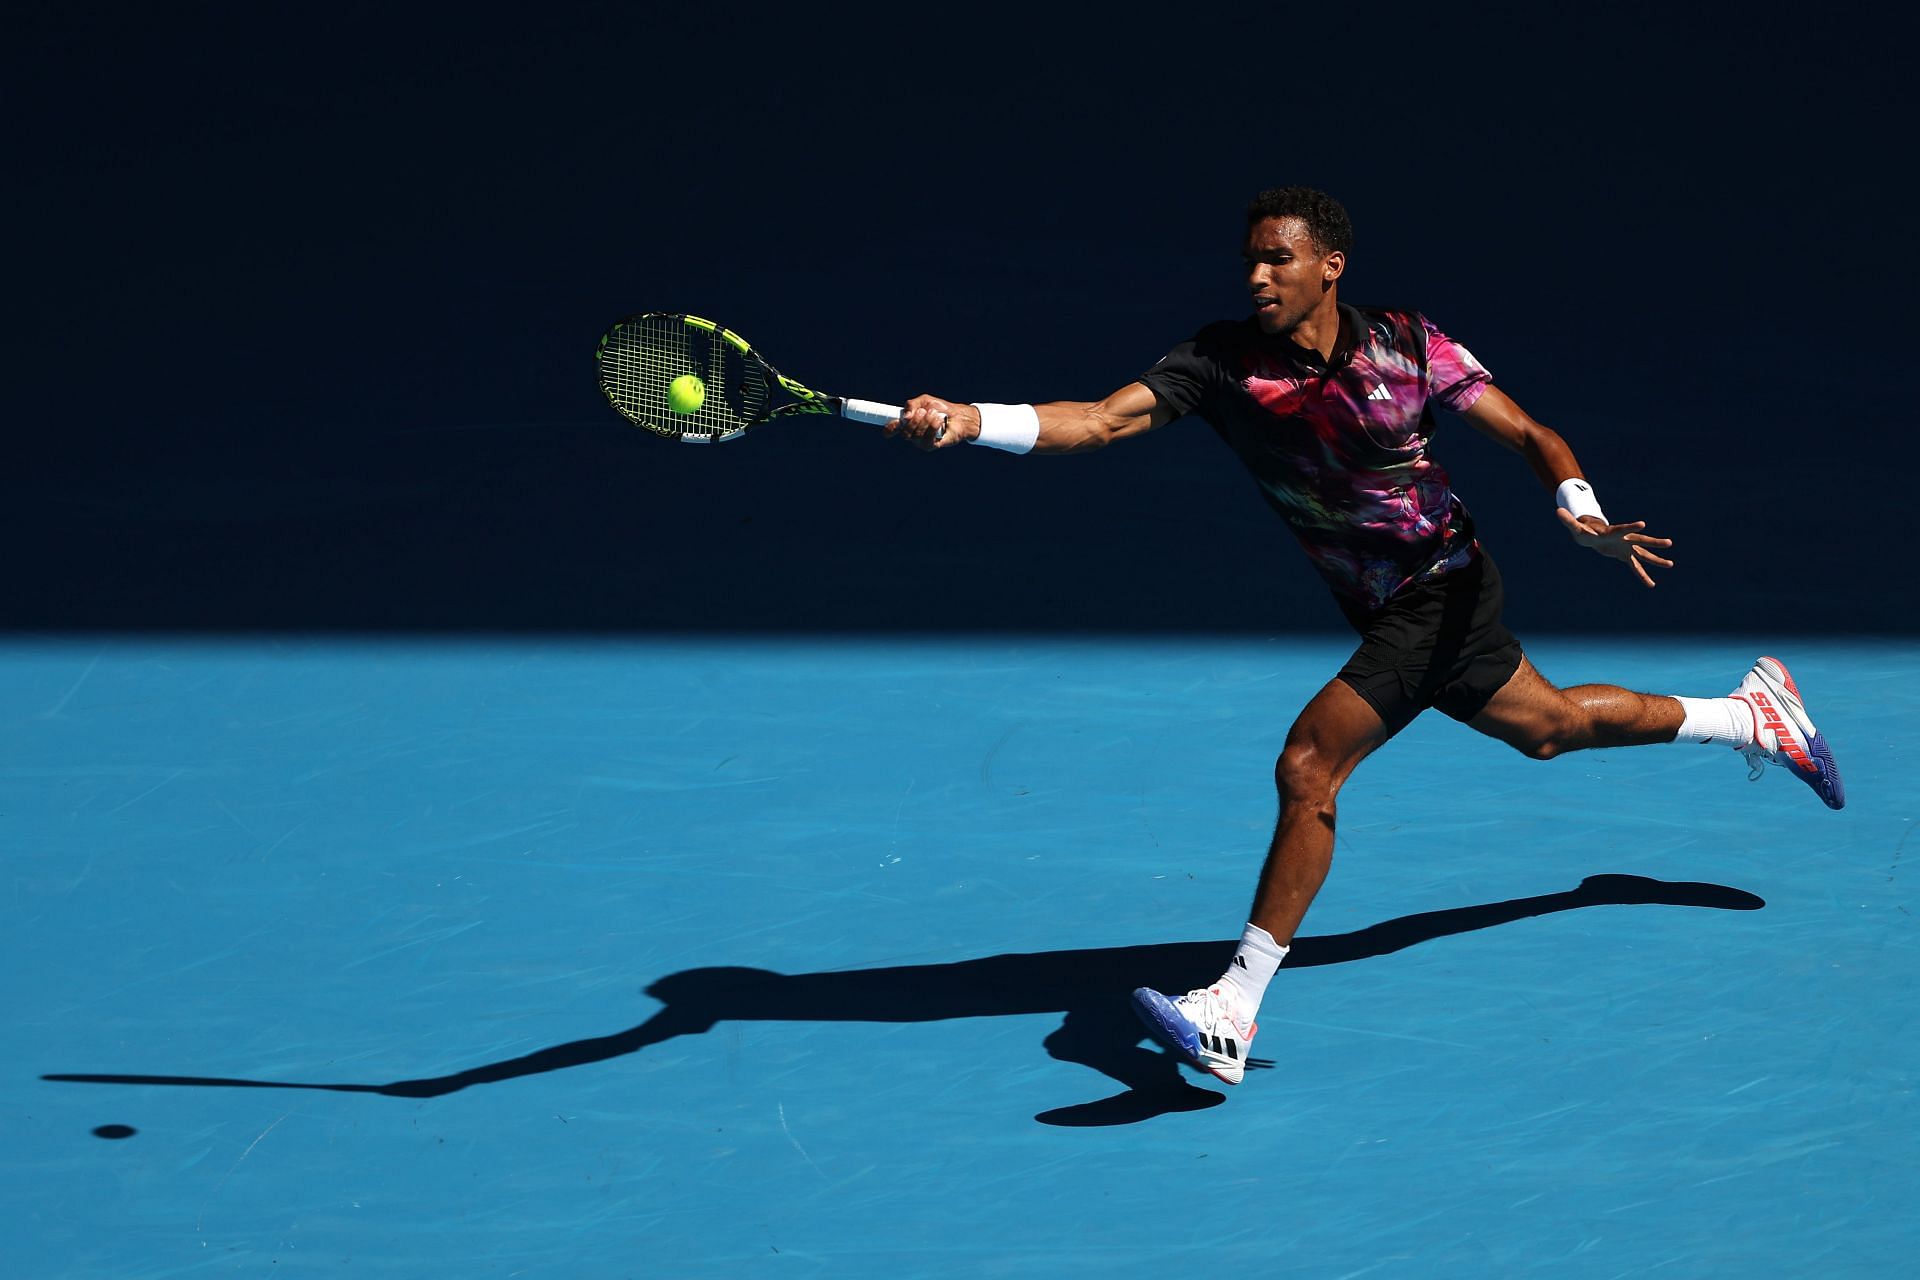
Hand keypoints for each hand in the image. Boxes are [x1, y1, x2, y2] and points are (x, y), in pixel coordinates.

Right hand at [884, 395, 978, 450]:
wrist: (958, 416)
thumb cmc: (940, 408)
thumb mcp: (924, 401)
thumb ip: (912, 404)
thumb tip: (906, 416)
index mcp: (907, 423)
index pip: (892, 430)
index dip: (889, 429)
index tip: (894, 423)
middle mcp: (912, 434)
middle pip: (904, 433)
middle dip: (913, 421)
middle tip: (923, 411)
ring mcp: (921, 441)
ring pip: (916, 436)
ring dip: (925, 422)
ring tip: (935, 414)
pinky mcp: (931, 446)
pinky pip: (927, 441)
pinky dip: (932, 428)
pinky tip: (939, 420)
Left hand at [1557, 508, 1674, 587]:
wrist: (1592, 535)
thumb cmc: (1584, 530)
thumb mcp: (1576, 527)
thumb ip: (1568, 520)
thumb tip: (1557, 511)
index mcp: (1613, 532)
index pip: (1623, 529)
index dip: (1631, 527)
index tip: (1643, 525)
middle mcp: (1624, 539)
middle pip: (1641, 541)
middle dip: (1654, 543)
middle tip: (1669, 543)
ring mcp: (1627, 548)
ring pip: (1644, 555)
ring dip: (1656, 560)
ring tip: (1671, 564)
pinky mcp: (1625, 556)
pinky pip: (1636, 568)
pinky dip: (1642, 576)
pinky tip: (1651, 585)